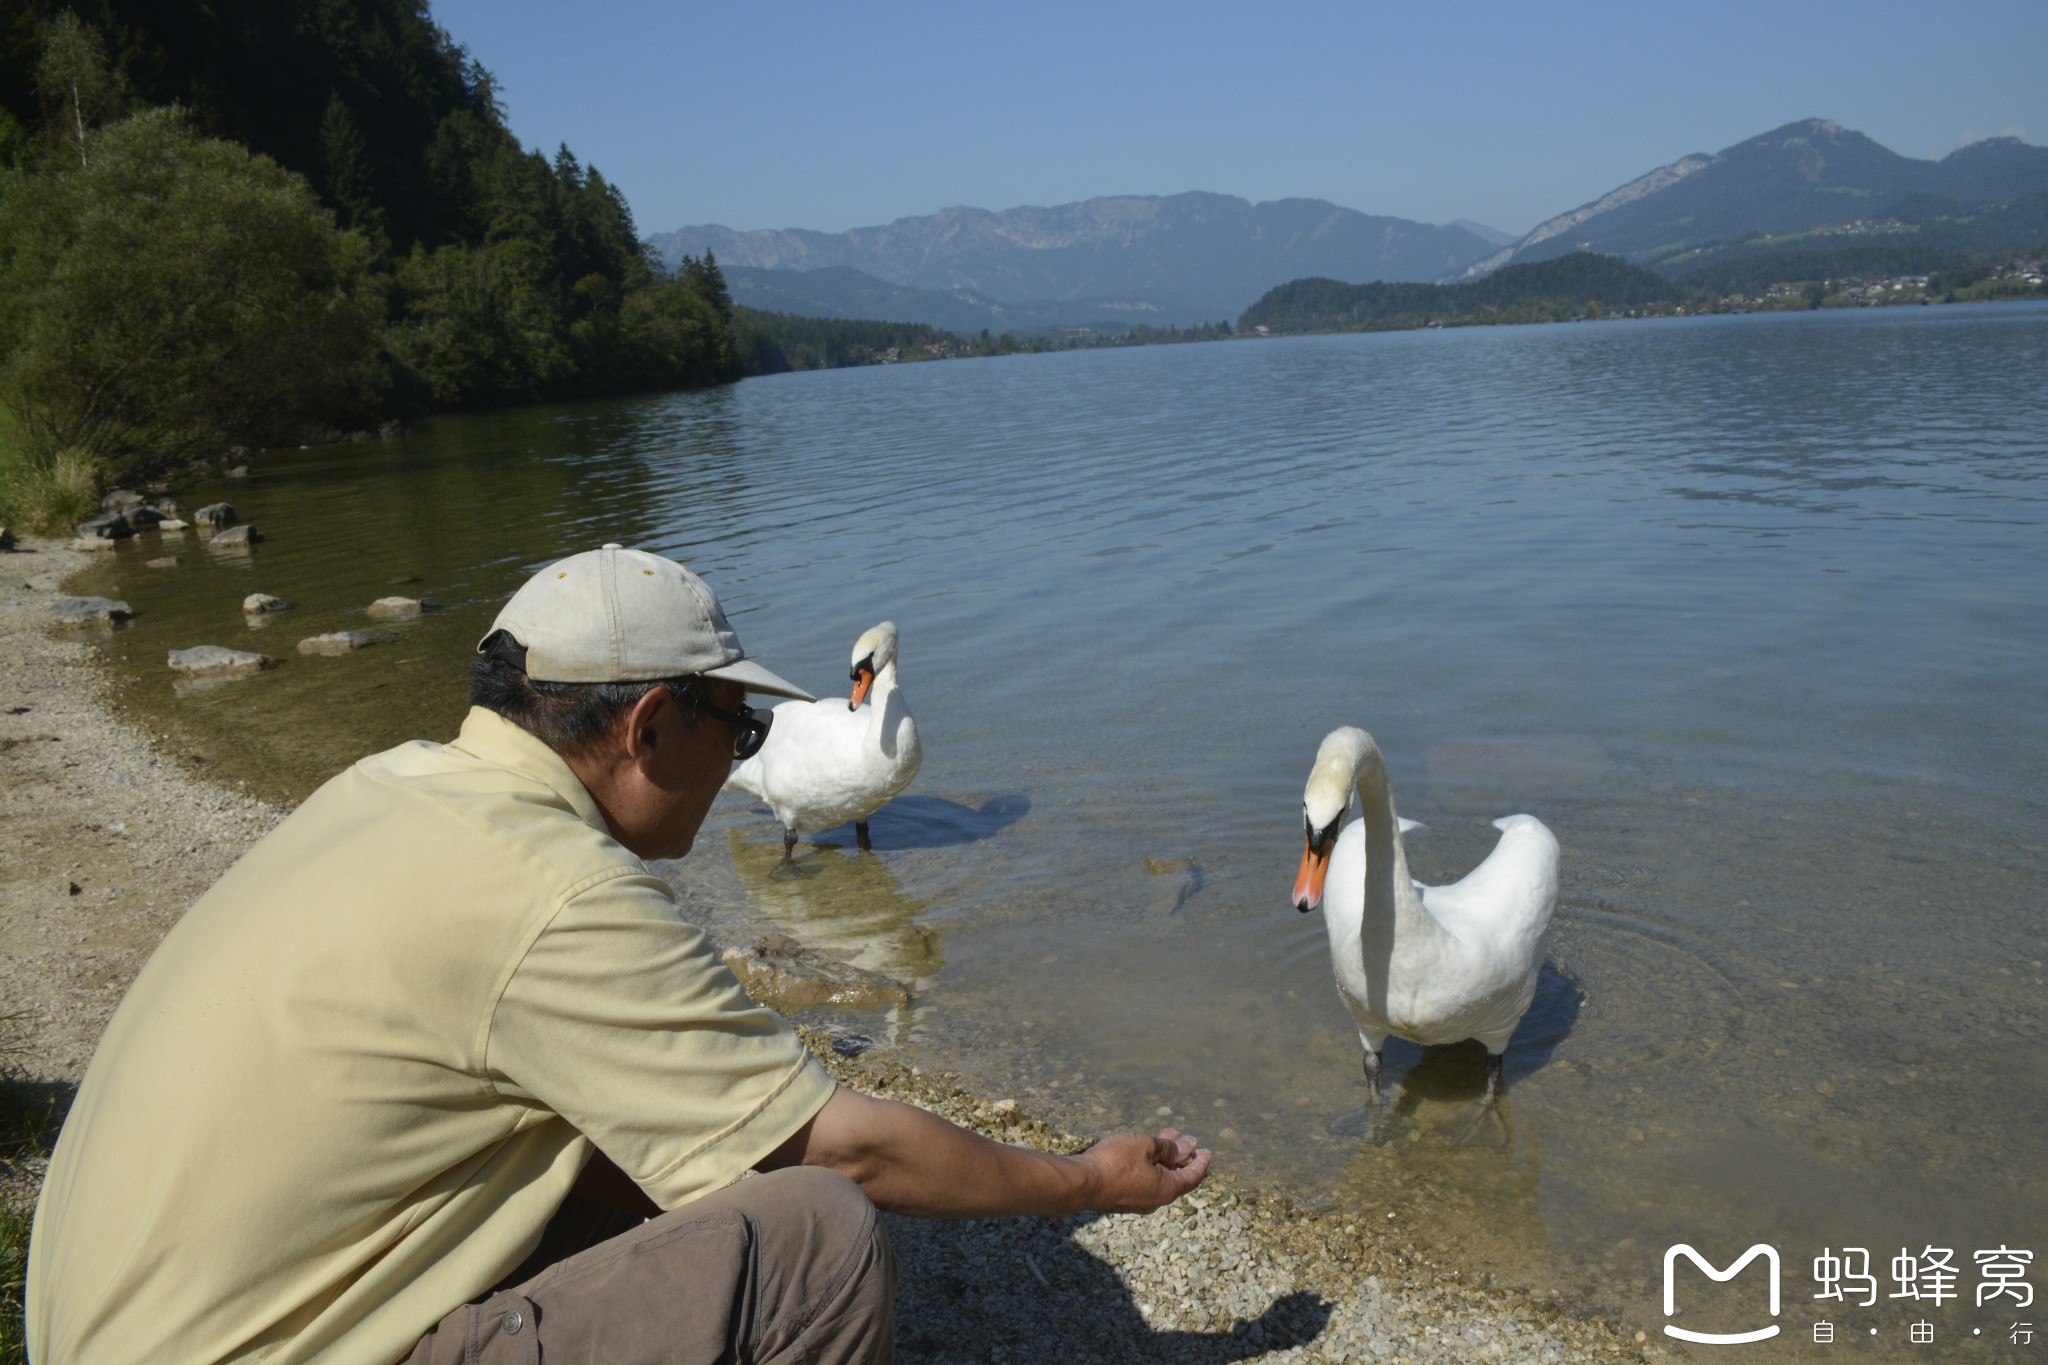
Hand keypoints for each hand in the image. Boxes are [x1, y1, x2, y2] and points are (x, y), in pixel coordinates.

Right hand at [1075, 1128, 1210, 1213]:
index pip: (1193, 1177)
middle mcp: (1156, 1199)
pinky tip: (1145, 1151)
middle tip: (1186, 1139)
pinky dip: (1152, 1164)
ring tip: (1165, 1136)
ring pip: (1159, 1177)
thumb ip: (1168, 1147)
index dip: (1201, 1162)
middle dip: (1182, 1156)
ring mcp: (1139, 1201)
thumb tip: (1187, 1148)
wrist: (1082, 1183)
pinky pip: (1146, 1180)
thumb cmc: (1115, 1162)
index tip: (1206, 1151)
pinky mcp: (1124, 1198)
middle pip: (1177, 1177)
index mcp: (1167, 1189)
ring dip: (1165, 1157)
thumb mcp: (1145, 1146)